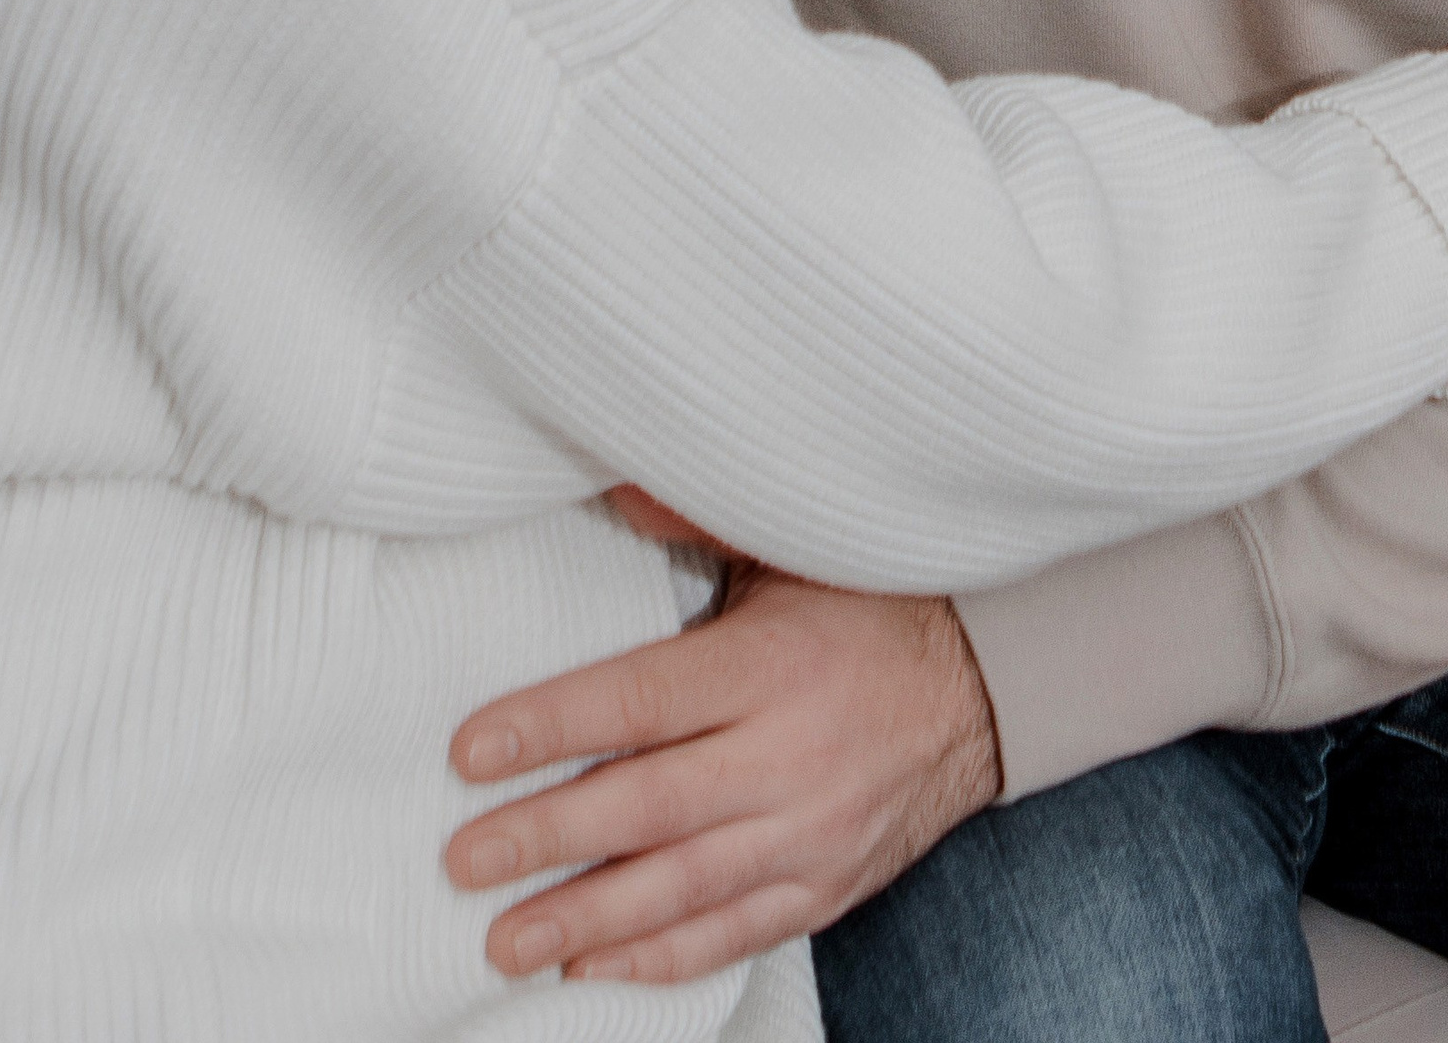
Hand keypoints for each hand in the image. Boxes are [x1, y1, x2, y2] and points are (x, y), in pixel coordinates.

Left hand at [444, 506, 998, 987]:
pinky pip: (733, 934)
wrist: (985, 686)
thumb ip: (694, 522)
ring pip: (682, 887)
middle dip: (546, 835)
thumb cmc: (869, 607)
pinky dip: (661, 957)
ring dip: (586, 918)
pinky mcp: (827, 887)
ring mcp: (810, 833)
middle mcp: (789, 756)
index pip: (641, 700)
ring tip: (504, 941)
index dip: (551, 725)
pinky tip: (593, 968)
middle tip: (462, 860)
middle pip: (648, 803)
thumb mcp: (788, 549)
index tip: (471, 749)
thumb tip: (607, 479)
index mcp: (769, 665)